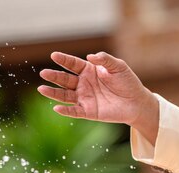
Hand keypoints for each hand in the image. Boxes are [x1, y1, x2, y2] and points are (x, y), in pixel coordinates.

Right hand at [37, 52, 158, 141]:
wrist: (137, 102)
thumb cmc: (128, 82)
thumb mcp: (118, 67)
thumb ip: (105, 60)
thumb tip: (90, 56)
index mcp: (89, 70)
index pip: (73, 64)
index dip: (64, 60)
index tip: (54, 55)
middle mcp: (83, 84)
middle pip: (65, 79)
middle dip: (54, 76)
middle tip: (44, 73)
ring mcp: (85, 98)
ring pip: (65, 95)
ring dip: (53, 93)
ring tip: (42, 89)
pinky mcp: (89, 111)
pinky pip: (74, 111)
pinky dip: (66, 110)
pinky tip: (57, 107)